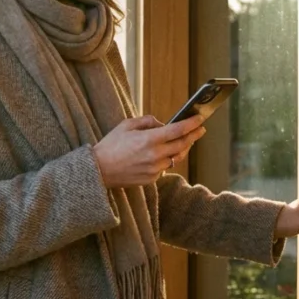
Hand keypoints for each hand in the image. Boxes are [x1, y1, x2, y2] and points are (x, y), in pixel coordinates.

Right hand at [92, 115, 206, 188]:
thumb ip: (148, 121)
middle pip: (182, 144)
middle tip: (200, 129)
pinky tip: (164, 154)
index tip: (200, 120)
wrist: (99, 170)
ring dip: (182, 148)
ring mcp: (154, 169)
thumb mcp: (127, 125)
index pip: (178, 130)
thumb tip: (162, 124)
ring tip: (185, 141)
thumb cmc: (110, 145)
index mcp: (149, 139)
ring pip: (176, 157)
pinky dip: (167, 159)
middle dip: (194, 136)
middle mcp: (155, 155)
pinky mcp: (152, 178)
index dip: (191, 124)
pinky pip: (165, 167)